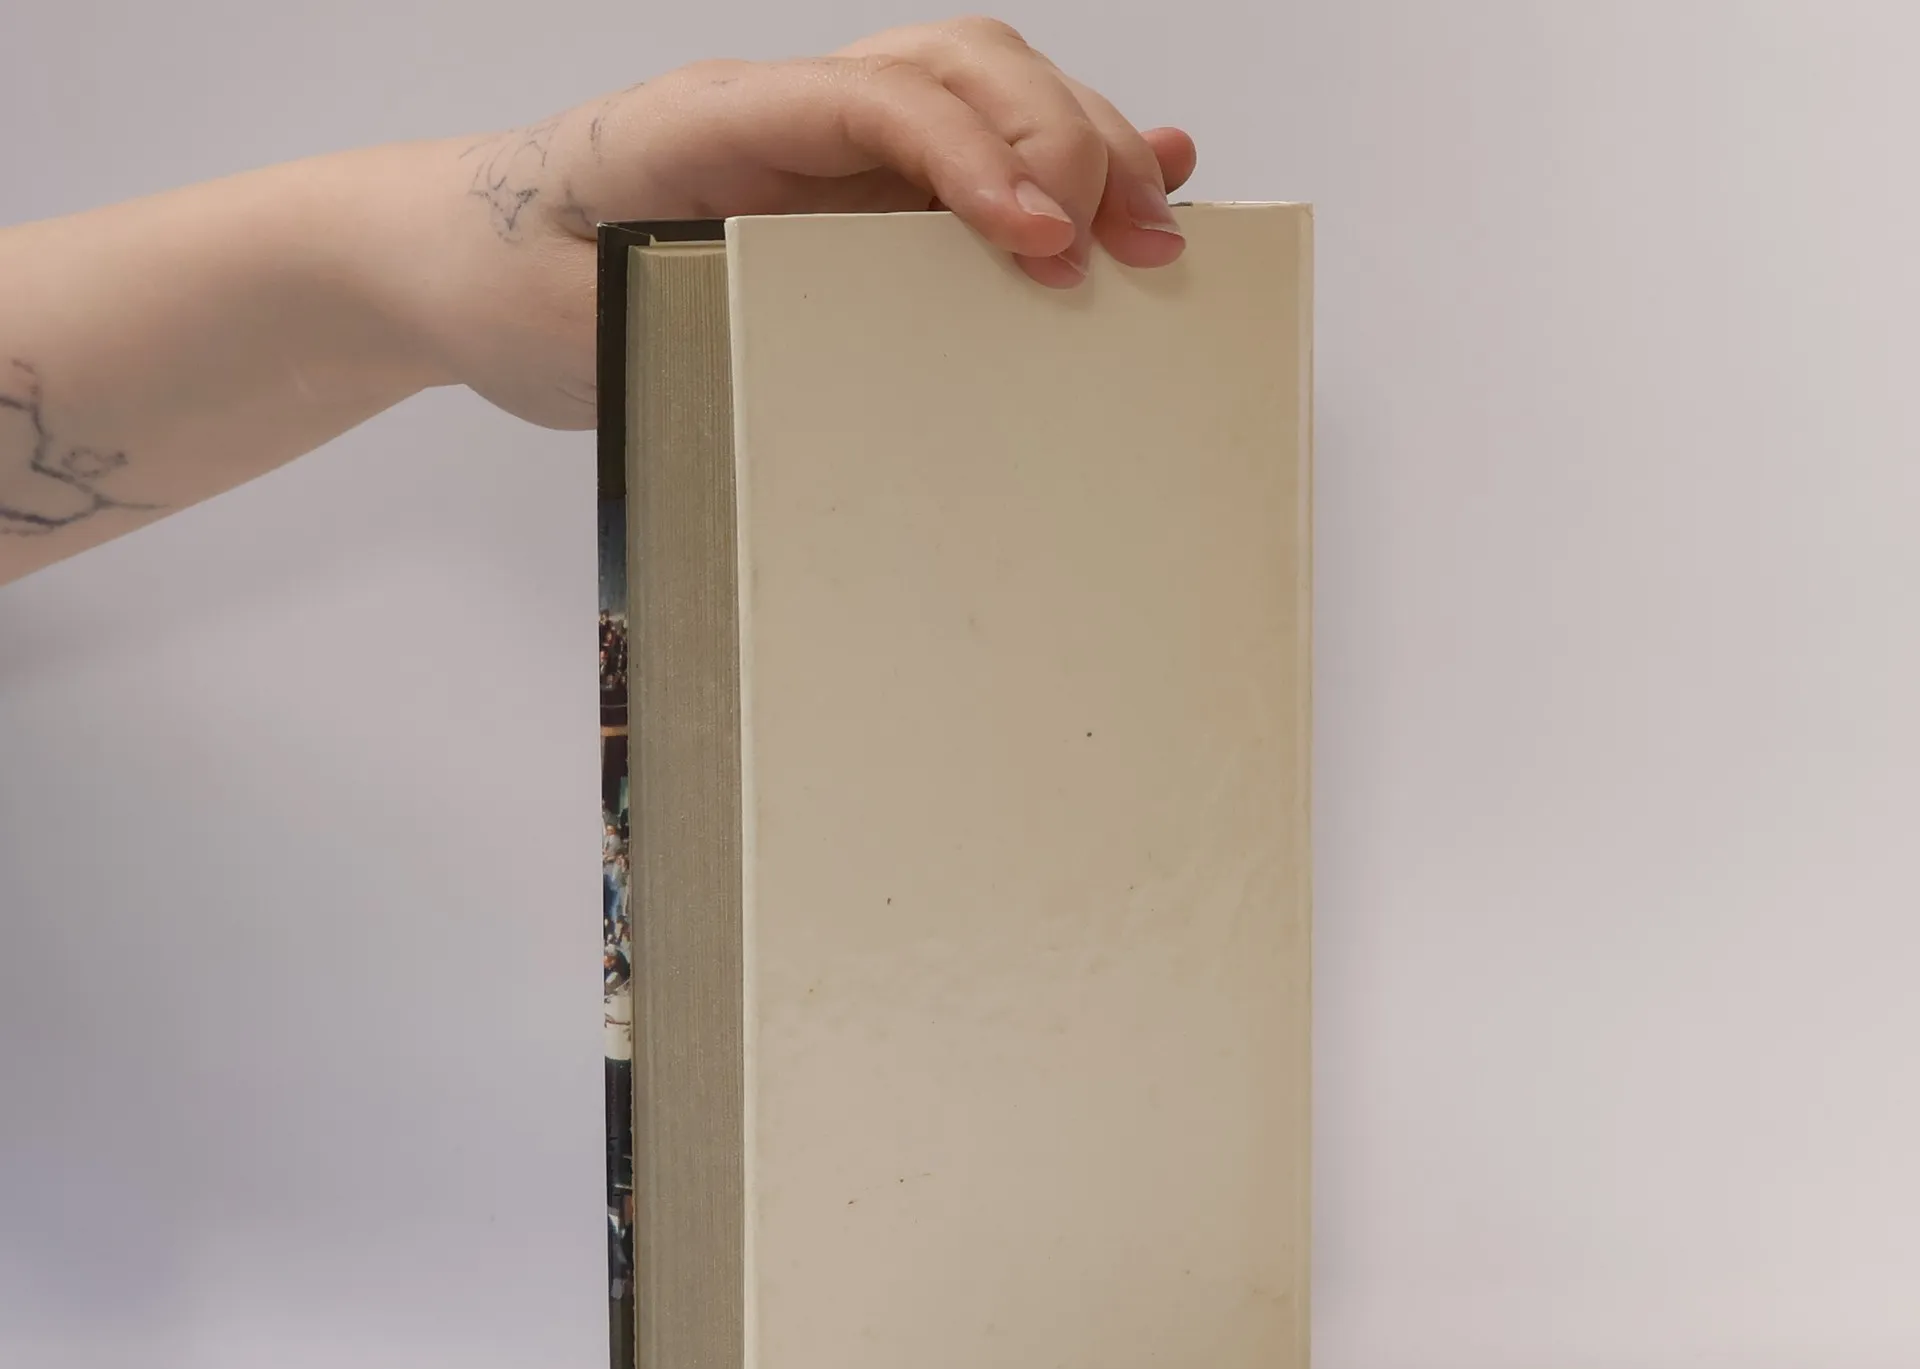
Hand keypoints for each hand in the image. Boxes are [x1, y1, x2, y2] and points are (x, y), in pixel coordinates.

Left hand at [405, 17, 1197, 425]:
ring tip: (1157, 221)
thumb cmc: (510, 283)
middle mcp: (788, 112)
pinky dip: (1053, 160)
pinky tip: (1136, 178)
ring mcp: (823, 145)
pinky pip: (962, 152)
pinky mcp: (843, 193)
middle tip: (1128, 243)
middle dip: (1063, 140)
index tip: (1044, 246)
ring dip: (1081, 144)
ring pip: (980, 92)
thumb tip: (811, 334)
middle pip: (960, 69)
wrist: (458, 264)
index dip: (978, 160)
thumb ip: (687, 308)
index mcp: (720, 121)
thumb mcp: (581, 314)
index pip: (881, 105)